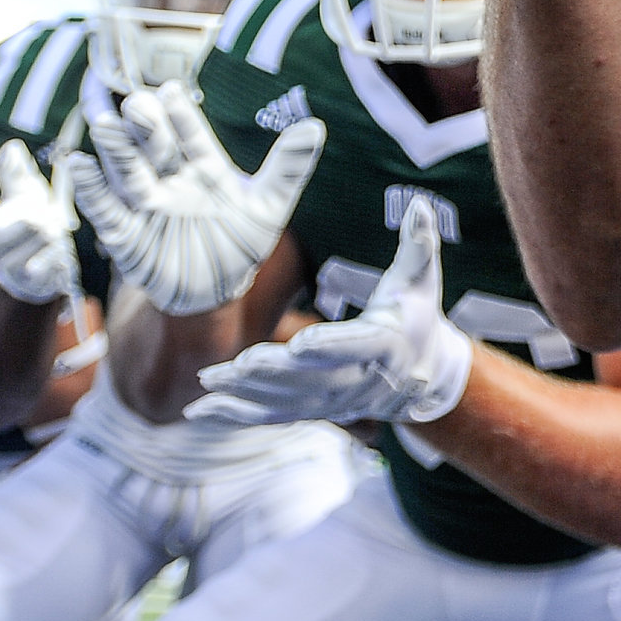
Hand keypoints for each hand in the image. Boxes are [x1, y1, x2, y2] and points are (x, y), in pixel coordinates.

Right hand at [0, 139, 78, 305]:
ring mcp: (14, 271)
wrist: (52, 253)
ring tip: (56, 234)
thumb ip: (16, 173)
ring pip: (20, 263)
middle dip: (23, 230)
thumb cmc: (34, 218)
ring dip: (45, 245)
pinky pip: (43, 276)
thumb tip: (12, 147)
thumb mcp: (27, 193)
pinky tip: (63, 255)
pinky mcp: (34, 284)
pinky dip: (56, 262)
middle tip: (41, 221)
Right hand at [63, 81, 322, 315]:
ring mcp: (146, 206)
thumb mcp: (270, 205)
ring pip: (129, 172)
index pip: (191, 136)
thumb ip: (289, 167)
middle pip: (156, 148)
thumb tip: (315, 126)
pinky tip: (78, 164)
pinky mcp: (126, 235)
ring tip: (105, 122)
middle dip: (147, 126)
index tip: (171, 89)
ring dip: (116, 150)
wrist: (216, 289)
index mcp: (205, 168)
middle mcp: (171, 180)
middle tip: (138, 102)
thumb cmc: (241, 241)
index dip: (181, 114)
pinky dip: (92, 189)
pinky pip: (106, 209)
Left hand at [187, 197, 471, 426]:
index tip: (300, 342)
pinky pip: (272, 416)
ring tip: (209, 380)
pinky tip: (199, 410)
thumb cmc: (416, 313)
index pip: (359, 346)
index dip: (330, 345)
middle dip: (275, 374)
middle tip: (239, 363)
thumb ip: (418, 243)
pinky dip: (235, 415)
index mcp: (388, 344)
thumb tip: (419, 204)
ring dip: (247, 394)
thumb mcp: (422, 278)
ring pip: (288, 402)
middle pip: (315, 380)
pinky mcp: (315, 410)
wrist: (421, 370)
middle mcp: (361, 380)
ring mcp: (336, 402)